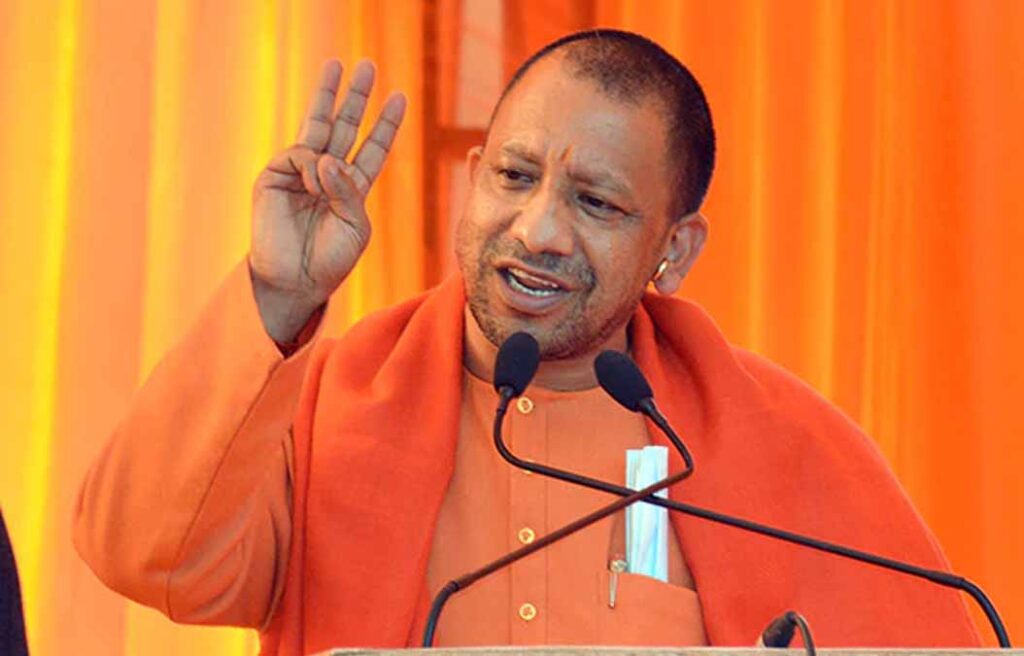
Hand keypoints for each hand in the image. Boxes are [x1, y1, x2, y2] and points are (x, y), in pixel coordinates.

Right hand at [249, 60, 405, 342]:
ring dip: (328, 96)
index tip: (400, 97)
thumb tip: (326, 158)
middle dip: (355, 97)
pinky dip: (314, 164)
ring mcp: (298, 174)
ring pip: (317, 126)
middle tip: (366, 65)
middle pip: (344, 127)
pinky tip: (317, 179)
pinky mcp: (274, 177)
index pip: (372, 149)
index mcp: (351, 188)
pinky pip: (301, 155)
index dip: (385, 124)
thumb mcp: (355, 226)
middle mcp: (326, 175)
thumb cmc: (330, 261)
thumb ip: (348, 190)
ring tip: (337, 66)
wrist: (295, 282)